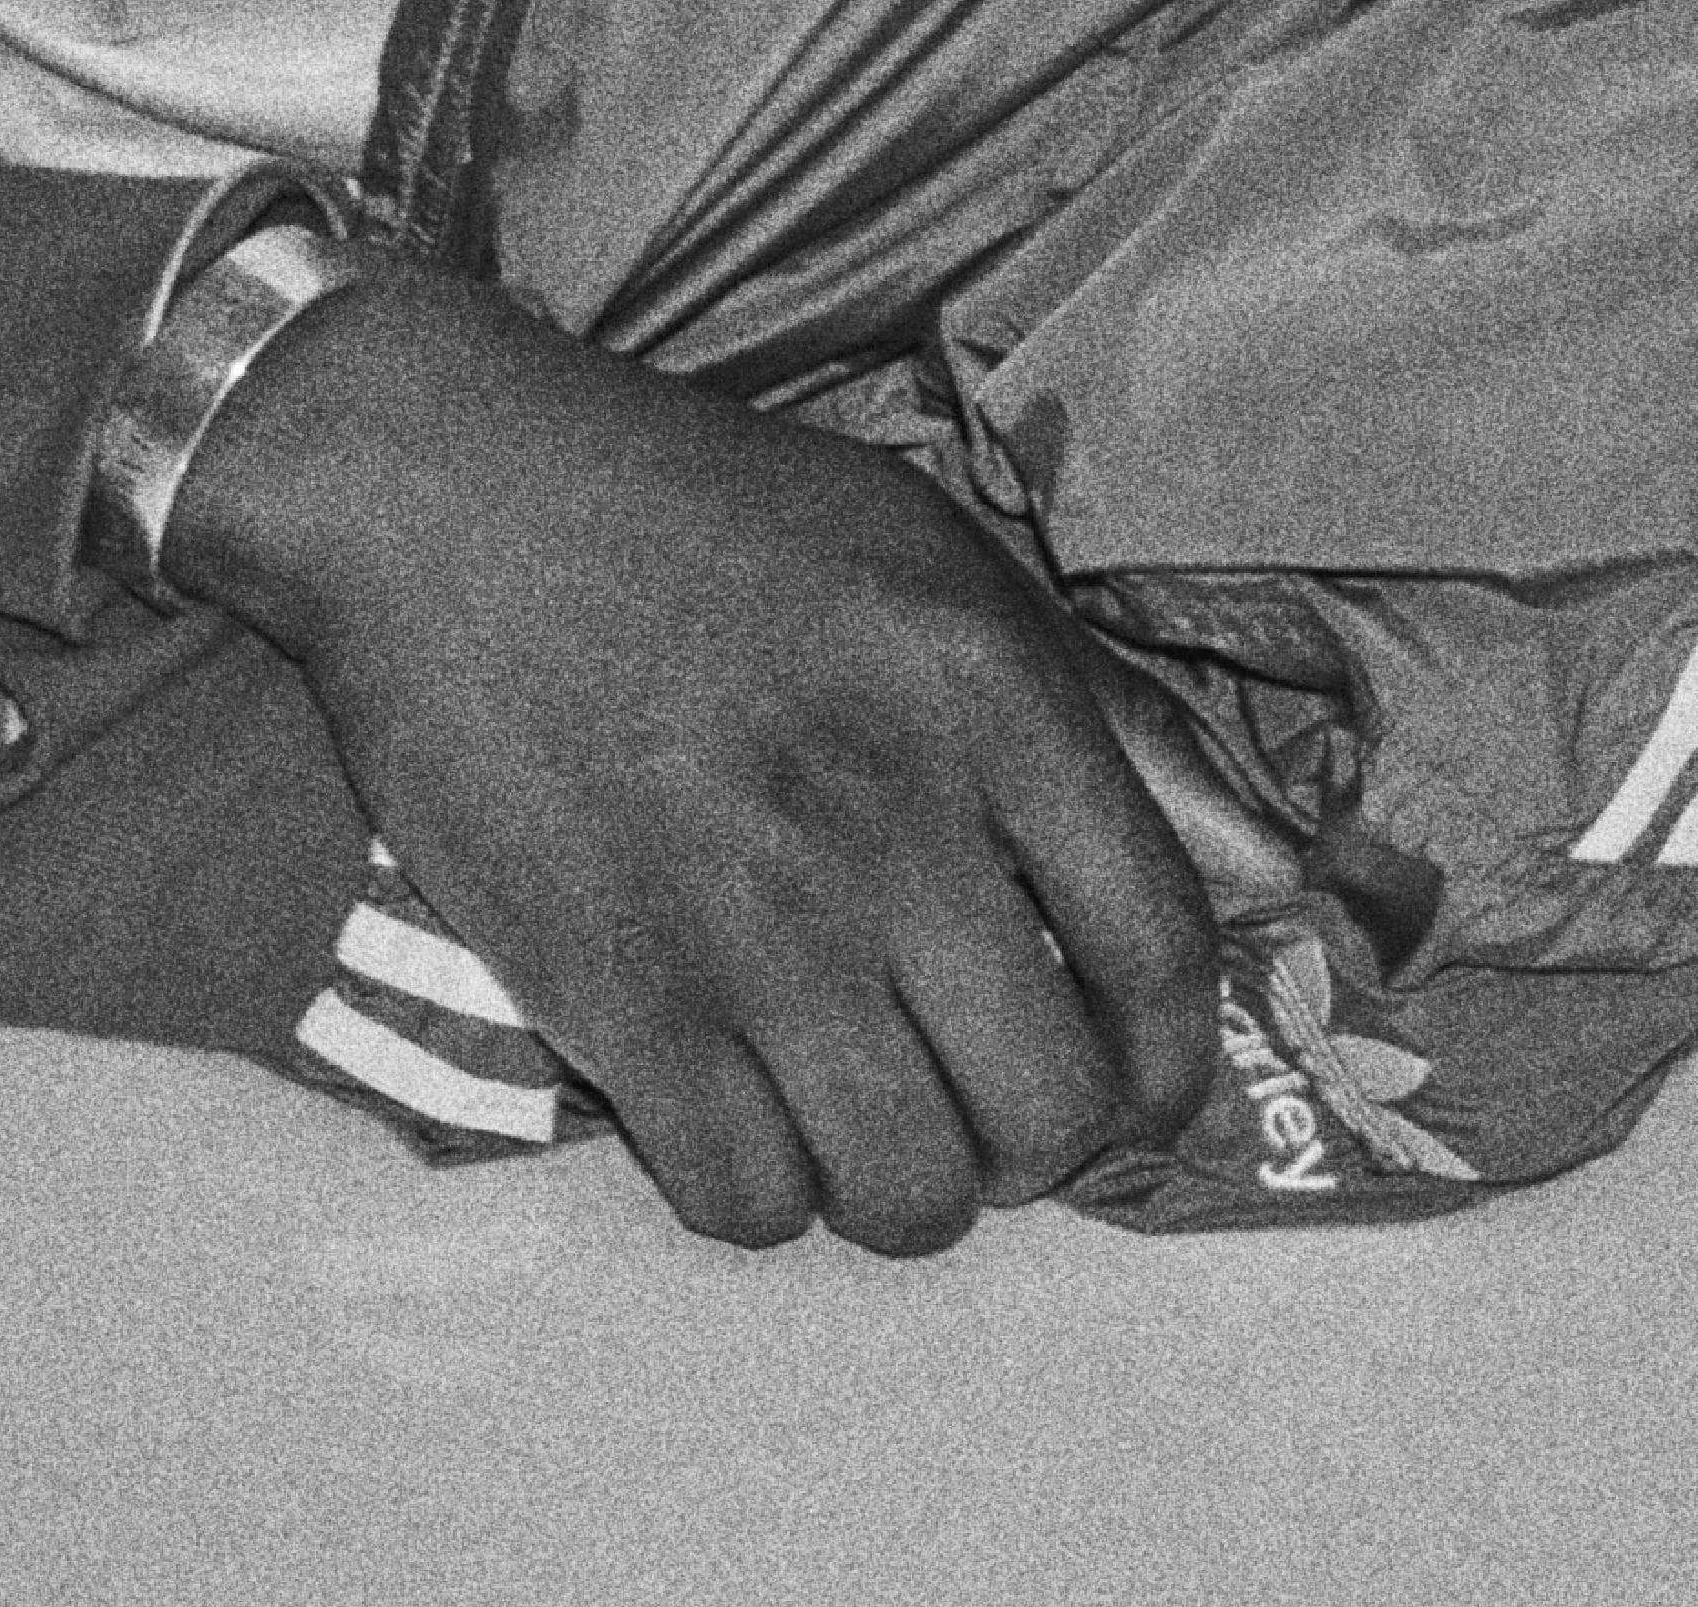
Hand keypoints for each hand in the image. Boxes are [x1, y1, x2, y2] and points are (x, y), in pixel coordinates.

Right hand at [168, 269, 1221, 1255]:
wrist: (441, 497)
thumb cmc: (700, 512)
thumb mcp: (933, 553)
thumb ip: (1097, 712)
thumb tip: (1257, 872)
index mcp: (990, 700)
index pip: (1159, 959)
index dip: (1167, 1069)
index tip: (1132, 1092)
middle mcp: (892, 825)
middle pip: (1049, 1109)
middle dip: (1038, 1146)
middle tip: (981, 1108)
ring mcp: (751, 927)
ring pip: (907, 1193)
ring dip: (905, 1189)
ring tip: (864, 1127)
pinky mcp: (613, 997)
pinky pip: (744, 1201)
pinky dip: (761, 1195)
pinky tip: (743, 1122)